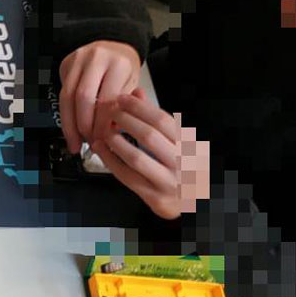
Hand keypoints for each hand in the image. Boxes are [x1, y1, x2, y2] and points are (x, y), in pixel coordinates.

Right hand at [58, 40, 141, 152]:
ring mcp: (77, 60)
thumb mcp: (131, 84)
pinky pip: (61, 93)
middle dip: (83, 125)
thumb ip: (123, 108)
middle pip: (83, 98)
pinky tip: (70, 127)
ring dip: (69, 123)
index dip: (102, 124)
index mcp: (118, 64)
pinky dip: (65, 114)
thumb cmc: (122, 66)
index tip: (101, 139)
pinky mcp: (65, 65)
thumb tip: (110, 134)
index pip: (106, 100)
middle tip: (87, 141)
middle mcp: (96, 59)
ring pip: (67, 97)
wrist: (112, 44)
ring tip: (75, 141)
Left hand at [90, 91, 209, 219]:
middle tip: (110, 112)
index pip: (163, 121)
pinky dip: (111, 161)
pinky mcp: (154, 196)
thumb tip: (137, 93)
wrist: (194, 203)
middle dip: (125, 120)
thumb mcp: (175, 142)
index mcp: (189, 145)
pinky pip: (127, 176)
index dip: (140, 107)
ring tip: (104, 130)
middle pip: (149, 136)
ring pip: (136, 157)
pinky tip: (100, 149)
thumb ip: (155, 119)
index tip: (123, 98)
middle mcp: (181, 163)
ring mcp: (168, 181)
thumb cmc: (182, 168)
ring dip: (116, 141)